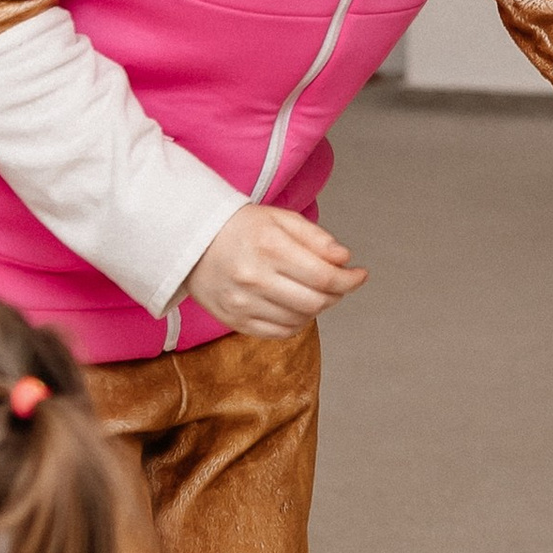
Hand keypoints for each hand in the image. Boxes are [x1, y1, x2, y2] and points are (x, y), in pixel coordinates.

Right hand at [187, 203, 367, 338]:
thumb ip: (316, 238)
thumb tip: (344, 259)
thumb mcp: (281, 219)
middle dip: (337, 295)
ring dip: (317, 308)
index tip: (360, 274)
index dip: (349, 279)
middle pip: (315, 302)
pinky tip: (296, 306)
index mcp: (270, 248)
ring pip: (300, 320)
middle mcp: (255, 278)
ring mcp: (242, 303)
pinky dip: (297, 323)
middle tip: (340, 284)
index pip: (324, 276)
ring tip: (314, 291)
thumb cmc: (241, 228)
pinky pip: (278, 333)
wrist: (192, 242)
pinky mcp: (234, 321)